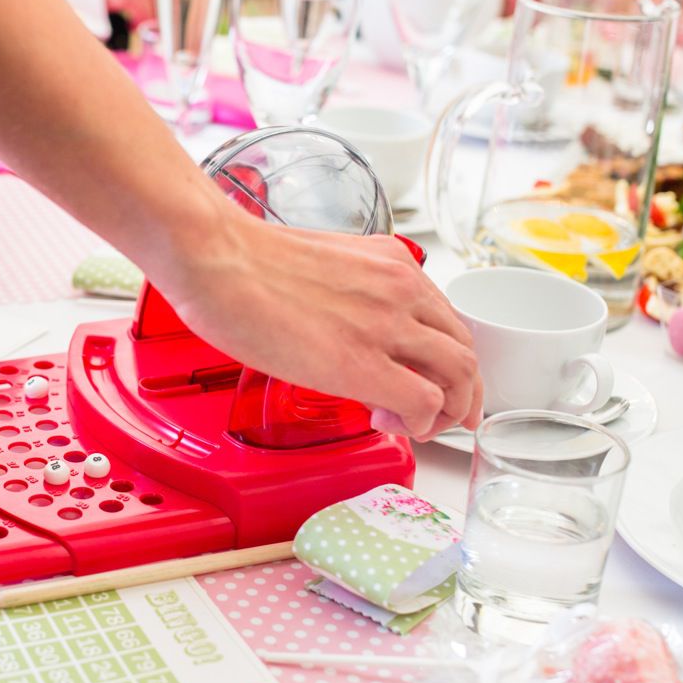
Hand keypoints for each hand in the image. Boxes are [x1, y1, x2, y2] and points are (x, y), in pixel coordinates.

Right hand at [160, 213, 482, 440]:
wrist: (216, 257)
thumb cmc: (245, 261)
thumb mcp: (324, 266)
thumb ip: (352, 294)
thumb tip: (349, 330)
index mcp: (392, 263)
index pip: (449, 320)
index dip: (448, 360)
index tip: (434, 382)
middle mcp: (401, 289)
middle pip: (466, 350)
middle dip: (463, 394)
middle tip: (444, 418)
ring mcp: (386, 324)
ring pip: (459, 376)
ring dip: (445, 412)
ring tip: (413, 426)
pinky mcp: (362, 362)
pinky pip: (423, 401)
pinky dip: (418, 422)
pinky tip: (384, 422)